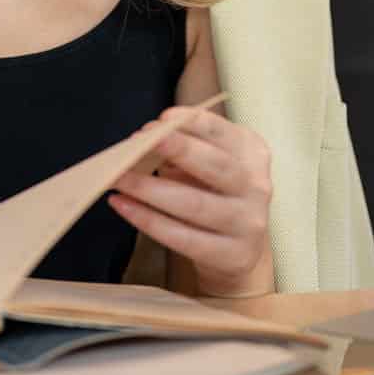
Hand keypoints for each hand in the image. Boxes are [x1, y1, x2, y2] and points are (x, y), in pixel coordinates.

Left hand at [109, 106, 273, 296]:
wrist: (239, 250)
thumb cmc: (214, 193)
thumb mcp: (209, 163)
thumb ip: (184, 149)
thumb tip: (142, 141)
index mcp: (251, 152)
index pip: (222, 131)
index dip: (192, 123)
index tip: (161, 119)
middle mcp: (256, 186)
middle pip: (215, 166)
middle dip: (178, 151)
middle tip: (138, 143)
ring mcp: (247, 223)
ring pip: (195, 204)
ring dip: (150, 189)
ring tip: (117, 178)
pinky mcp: (232, 255)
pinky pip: (184, 238)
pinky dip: (148, 220)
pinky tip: (124, 205)